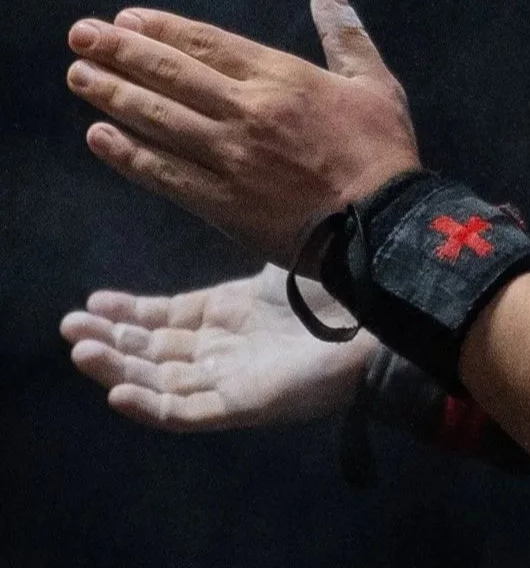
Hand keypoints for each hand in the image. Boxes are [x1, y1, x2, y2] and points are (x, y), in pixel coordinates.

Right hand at [60, 264, 377, 430]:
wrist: (383, 316)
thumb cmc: (339, 285)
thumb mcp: (282, 257)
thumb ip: (252, 235)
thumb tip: (226, 193)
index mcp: (230, 313)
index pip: (166, 318)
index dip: (128, 312)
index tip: (91, 302)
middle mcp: (223, 348)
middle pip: (152, 351)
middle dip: (110, 340)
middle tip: (69, 327)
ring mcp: (230, 379)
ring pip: (158, 383)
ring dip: (117, 371)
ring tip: (81, 351)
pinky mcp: (242, 405)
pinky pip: (187, 413)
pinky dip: (151, 407)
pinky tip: (120, 393)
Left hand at [65, 0, 421, 264]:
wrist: (380, 225)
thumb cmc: (382, 150)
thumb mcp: (374, 81)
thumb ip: (344, 31)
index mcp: (282, 78)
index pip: (207, 44)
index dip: (162, 30)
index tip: (127, 18)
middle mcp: (247, 111)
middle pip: (171, 74)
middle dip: (121, 52)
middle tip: (81, 35)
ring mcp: (228, 157)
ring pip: (158, 119)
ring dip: (112, 95)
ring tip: (78, 75)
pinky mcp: (219, 202)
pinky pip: (162, 173)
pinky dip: (127, 154)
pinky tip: (98, 137)